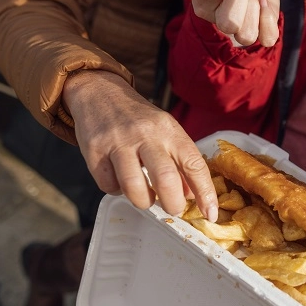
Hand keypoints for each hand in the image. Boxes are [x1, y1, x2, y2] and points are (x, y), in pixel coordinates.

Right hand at [62, 70, 217, 219]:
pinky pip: (107, 185)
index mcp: (169, 130)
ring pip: (133, 187)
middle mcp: (146, 134)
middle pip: (165, 179)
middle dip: (172, 204)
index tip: (211, 214)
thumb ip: (179, 161)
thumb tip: (191, 195)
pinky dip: (116, 190)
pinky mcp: (94, 150)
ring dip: (143, 201)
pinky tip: (119, 180)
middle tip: (172, 209)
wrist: (100, 92)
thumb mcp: (165, 131)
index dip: (205, 193)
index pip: (194, 164)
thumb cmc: (138, 119)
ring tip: (145, 197)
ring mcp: (118, 141)